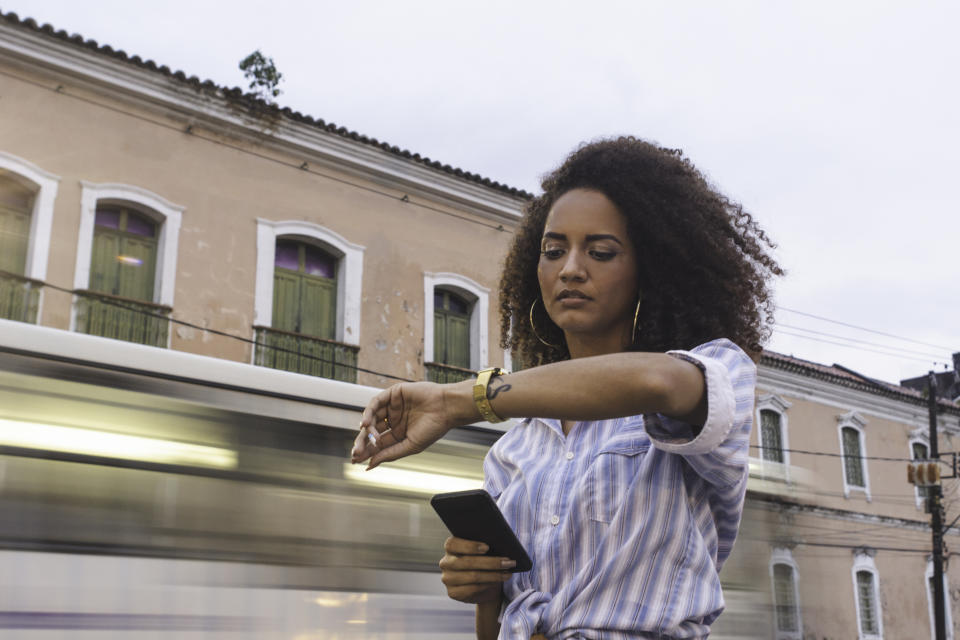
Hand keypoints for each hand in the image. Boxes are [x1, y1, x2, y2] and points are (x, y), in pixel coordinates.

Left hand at [350, 381, 473, 468]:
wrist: (447, 408)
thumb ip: (390, 454)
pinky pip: (376, 402)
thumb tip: (369, 465)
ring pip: (372, 417)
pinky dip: (368, 412)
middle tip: (356, 452)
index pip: (378, 444)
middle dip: (363, 442)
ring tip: (365, 436)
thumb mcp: (410, 446)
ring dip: (366, 428)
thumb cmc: (434, 428)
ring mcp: (393, 407)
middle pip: (372, 432)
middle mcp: (394, 420)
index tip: (356, 460)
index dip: (367, 452)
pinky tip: (366, 423)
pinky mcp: (393, 394)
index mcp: (399, 434)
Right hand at [439, 536, 513, 603]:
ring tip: (508, 573)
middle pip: (467, 562)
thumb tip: (500, 545)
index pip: (452, 544)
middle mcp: (445, 563)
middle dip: (491, 562)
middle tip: (508, 562)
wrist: (483, 587)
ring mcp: (447, 579)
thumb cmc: (484, 563)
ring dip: (494, 575)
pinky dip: (488, 584)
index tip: (487, 548)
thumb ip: (485, 547)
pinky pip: (472, 588)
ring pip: (472, 576)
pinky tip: (498, 581)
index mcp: (450, 548)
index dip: (469, 546)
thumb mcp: (483, 552)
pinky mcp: (453, 593)